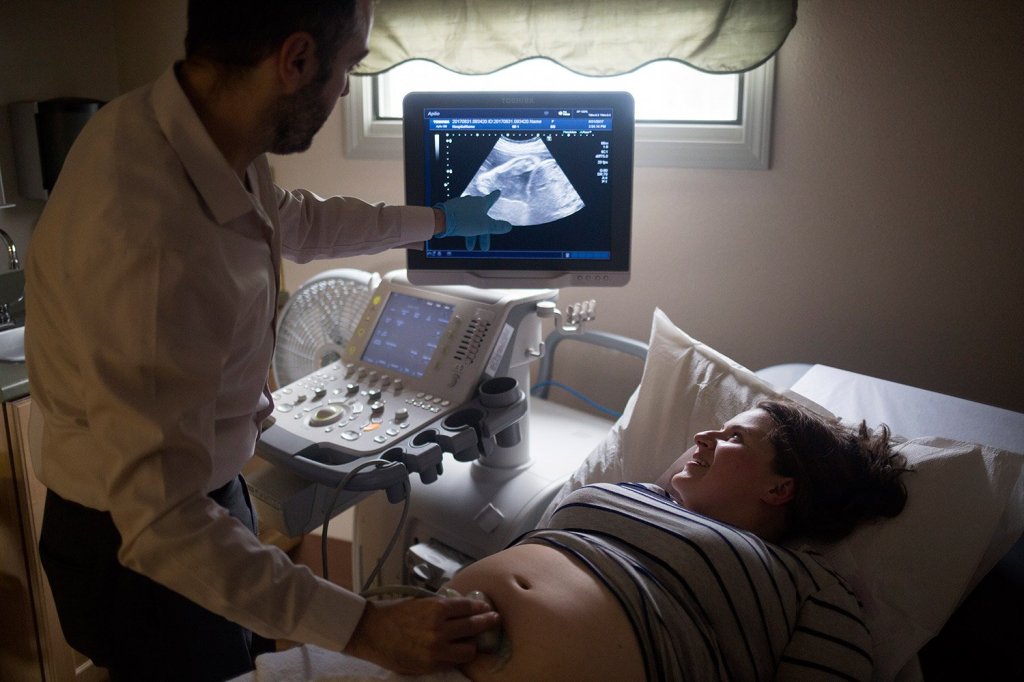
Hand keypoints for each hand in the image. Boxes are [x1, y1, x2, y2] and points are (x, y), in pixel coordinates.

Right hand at [343, 596, 500, 674]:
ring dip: (473, 644)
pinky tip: (458, 652)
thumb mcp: (420, 602)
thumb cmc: (394, 613)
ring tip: (473, 641)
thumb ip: (441, 606)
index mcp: (437, 608)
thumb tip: (462, 608)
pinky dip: (457, 656)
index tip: (486, 607)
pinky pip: (454, 662)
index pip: (469, 606)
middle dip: (487, 622)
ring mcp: (436, 648)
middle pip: (474, 626)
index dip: (481, 606)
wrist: (372, 632)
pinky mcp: (431, 664)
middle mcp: (440, 628)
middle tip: (494, 620)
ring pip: (469, 649)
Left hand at [437, 190, 512, 250]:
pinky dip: (464, 229)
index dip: (495, 196)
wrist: (443, 219)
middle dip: (483, 234)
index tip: (498, 191)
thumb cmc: (466, 221)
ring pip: (471, 220)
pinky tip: (461, 234)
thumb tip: (509, 226)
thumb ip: (497, 227)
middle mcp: (471, 201)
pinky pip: (461, 220)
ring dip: (472, 235)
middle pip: (481, 217)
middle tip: (484, 248)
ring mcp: (460, 205)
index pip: (491, 198)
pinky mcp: (451, 210)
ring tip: (470, 247)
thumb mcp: (485, 226)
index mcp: (481, 202)